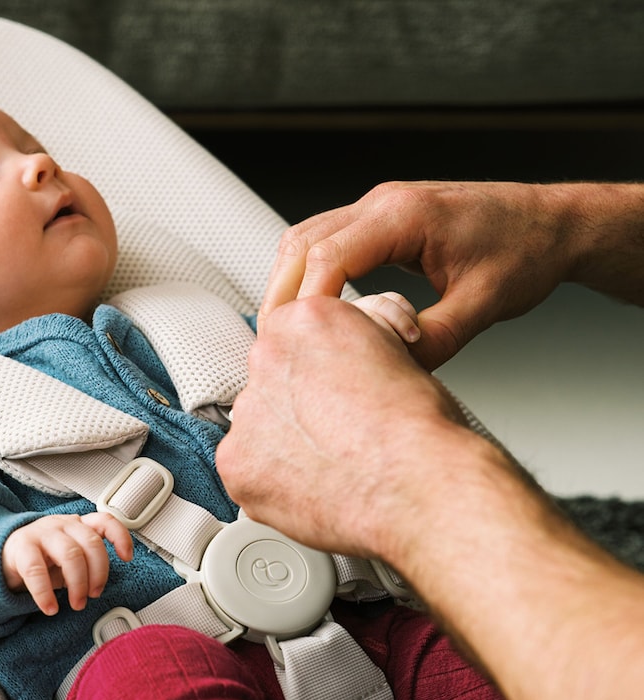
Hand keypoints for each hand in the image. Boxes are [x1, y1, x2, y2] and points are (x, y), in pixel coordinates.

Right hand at [2, 511, 133, 614]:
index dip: (120, 537)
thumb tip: (101, 587)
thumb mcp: (69, 557)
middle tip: (93, 595)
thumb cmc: (42, 558)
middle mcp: (62, 524)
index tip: (126, 557)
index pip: (105, 521)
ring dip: (78, 584)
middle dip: (98, 574)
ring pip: (70, 555)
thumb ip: (88, 563)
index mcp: (78, 525)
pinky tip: (49, 607)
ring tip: (76, 604)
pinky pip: (36, 571)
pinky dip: (45, 594)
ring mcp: (42, 533)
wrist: (3, 556)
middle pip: (91, 544)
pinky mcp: (21, 547)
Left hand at [217, 295, 466, 559]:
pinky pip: (248, 471)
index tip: (329, 392)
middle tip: (337, 433)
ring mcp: (247, 413)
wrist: (417, 486)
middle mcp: (267, 358)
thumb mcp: (396, 351)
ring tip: (330, 466)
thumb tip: (348, 345)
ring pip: (258, 428)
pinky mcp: (237, 464)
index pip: (292, 339)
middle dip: (298, 408)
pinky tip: (313, 487)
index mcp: (304, 320)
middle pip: (272, 383)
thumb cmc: (419, 429)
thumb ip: (353, 342)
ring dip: (284, 445)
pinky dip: (274, 483)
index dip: (316, 371)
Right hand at [259, 181, 573, 369]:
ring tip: (284, 333)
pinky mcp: (380, 223)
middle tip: (273, 344)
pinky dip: (308, 276)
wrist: (552, 225)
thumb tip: (389, 369)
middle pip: (300, 241)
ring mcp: (378, 209)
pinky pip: (325, 243)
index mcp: (405, 215)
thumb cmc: (526, 251)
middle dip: (281, 295)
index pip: (328, 254)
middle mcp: (383, 203)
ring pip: (304, 239)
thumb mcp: (484, 305)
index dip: (304, 303)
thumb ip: (434, 341)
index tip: (296, 343)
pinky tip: (312, 312)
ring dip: (288, 284)